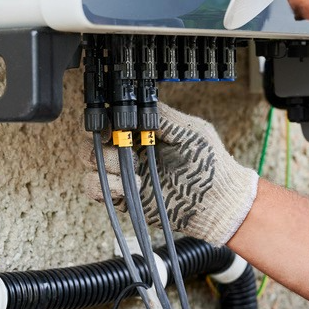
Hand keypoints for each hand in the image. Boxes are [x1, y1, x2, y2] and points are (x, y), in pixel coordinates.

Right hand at [82, 103, 258, 245]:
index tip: (111, 125)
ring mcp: (125, 174)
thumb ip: (164, 117)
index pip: (111, 120)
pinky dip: (105, 186)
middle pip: (94, 141)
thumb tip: (140, 106)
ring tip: (132, 168)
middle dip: (100, 142)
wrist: (217, 202)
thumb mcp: (190, 131)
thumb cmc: (209, 165)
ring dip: (105, 163)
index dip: (105, 120)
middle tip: (120, 146)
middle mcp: (130, 151)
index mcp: (144, 133)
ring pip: (91, 163)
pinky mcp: (124, 197)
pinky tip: (129, 186)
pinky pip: (96, 190)